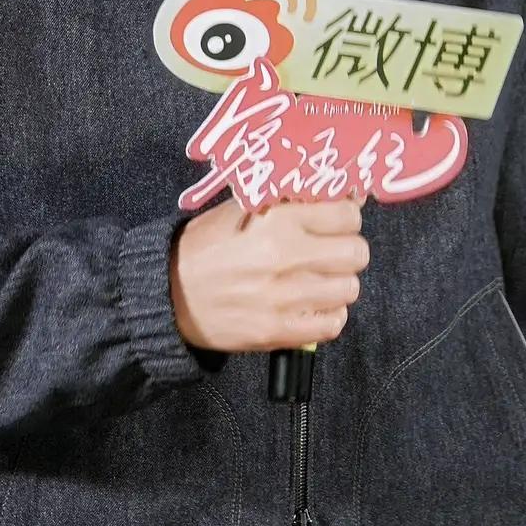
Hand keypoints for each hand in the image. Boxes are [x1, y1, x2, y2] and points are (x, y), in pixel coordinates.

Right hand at [169, 196, 368, 353]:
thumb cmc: (205, 246)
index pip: (347, 215)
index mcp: (277, 221)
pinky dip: (329, 314)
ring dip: (338, 283)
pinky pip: (333, 324)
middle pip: (357, 254)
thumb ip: (289, 201)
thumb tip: (340, 193)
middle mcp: (286, 258)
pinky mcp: (279, 332)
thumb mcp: (241, 209)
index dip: (346, 216)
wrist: (167, 294)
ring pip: (350, 289)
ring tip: (318, 279)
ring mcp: (284, 299)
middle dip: (348, 249)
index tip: (336, 220)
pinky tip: (311, 305)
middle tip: (329, 250)